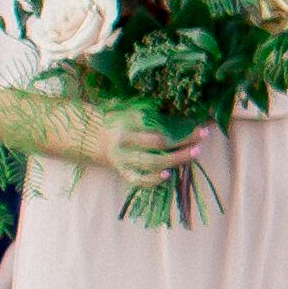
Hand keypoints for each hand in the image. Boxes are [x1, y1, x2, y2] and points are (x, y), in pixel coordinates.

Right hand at [38, 104, 187, 195]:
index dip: (181, 125)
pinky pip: (136, 179)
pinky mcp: (120, 170)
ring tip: (194, 153)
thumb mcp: (130, 110)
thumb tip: (185, 109)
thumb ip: (152, 111)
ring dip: (176, 159)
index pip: (158, 123)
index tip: (201, 123)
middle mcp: (123, 140)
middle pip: (157, 142)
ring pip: (151, 161)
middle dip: (183, 141)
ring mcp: (121, 157)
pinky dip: (152, 180)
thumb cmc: (116, 119)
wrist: (86, 135)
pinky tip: (167, 175)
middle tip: (202, 137)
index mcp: (126, 121)